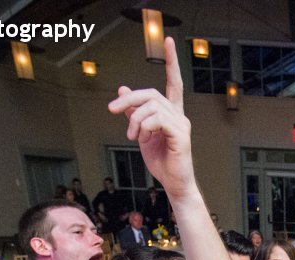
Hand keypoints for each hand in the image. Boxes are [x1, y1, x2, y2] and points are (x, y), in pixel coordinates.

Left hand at [108, 38, 194, 199]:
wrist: (173, 184)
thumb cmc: (161, 161)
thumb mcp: (141, 133)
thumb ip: (134, 113)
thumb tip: (123, 91)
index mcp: (171, 113)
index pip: (173, 82)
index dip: (171, 62)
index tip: (167, 40)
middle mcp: (179, 115)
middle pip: (152, 94)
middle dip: (130, 100)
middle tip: (112, 110)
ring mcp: (182, 125)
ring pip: (153, 107)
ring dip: (135, 120)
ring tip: (132, 136)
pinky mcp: (181, 136)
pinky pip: (158, 120)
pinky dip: (144, 127)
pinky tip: (142, 138)